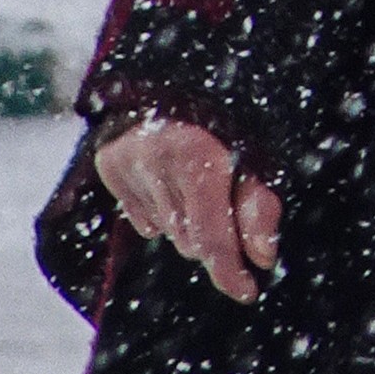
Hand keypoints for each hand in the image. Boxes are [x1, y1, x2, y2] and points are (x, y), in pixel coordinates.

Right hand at [92, 118, 280, 304]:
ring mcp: (128, 161)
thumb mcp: (256, 159)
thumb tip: (263, 257)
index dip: (230, 270)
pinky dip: (162, 213)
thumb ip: (259, 207)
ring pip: (167, 231)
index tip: (247, 291)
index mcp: (198, 155)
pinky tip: (173, 186)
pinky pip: (142, 219)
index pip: (211, 236)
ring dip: (189, 223)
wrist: (181, 82)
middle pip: (189, 240)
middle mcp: (156, 158)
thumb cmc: (228, 124)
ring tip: (199, 188)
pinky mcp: (111, 163)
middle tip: (227, 210)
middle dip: (214, 238)